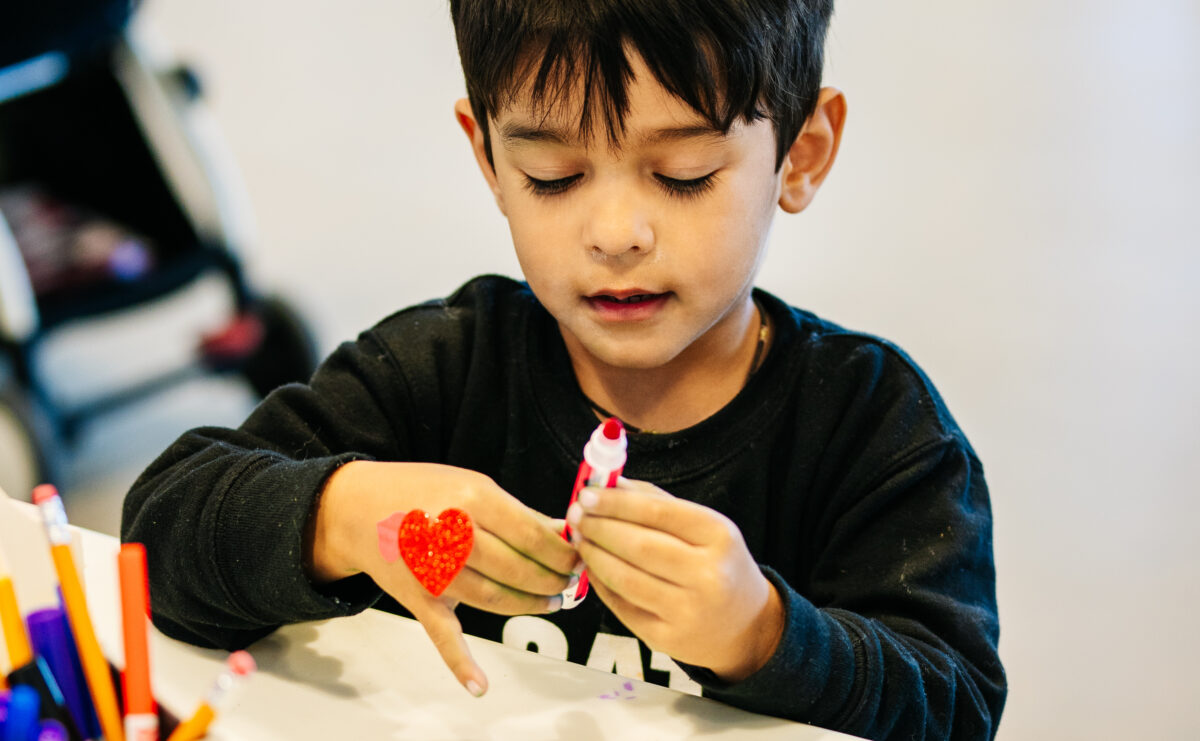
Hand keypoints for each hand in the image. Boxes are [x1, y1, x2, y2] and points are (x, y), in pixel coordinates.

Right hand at [306, 461, 578, 694]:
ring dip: (529, 605)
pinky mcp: (419, 599)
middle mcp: (452, 537)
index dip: (562, 552)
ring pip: (495, 599)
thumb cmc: (420, 490)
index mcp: (472, 500)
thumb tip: (563, 533)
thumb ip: (517, 513)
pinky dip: (461, 663)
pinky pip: (443, 635)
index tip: (578, 557)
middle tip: (569, 581)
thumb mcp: (472, 485)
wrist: (357, 508)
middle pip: (518, 569)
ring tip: (551, 601)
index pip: (532, 535)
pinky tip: (480, 685)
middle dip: (552, 579)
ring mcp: (433, 572)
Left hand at [566, 478, 783, 681]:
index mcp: (719, 537)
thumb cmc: (719, 566)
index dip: (617, 502)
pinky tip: (592, 566)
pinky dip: (600, 583)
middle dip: (599, 527)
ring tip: (580, 539)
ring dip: (594, 555)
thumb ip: (657, 503)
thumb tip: (609, 484)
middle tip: (576, 515)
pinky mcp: (666, 639)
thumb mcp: (705, 529)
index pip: (659, 512)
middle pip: (639, 546)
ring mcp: (688, 612)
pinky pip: (622, 606)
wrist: (746, 626)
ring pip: (625, 578)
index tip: (587, 494)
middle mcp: (708, 576)